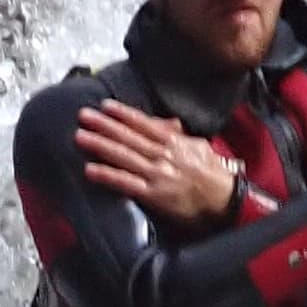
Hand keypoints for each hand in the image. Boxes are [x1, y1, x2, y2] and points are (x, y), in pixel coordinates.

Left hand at [77, 98, 243, 224]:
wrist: (226, 200)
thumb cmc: (213, 174)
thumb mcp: (199, 147)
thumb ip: (179, 136)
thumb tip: (167, 124)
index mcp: (174, 142)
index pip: (144, 124)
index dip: (123, 114)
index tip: (105, 106)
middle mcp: (163, 155)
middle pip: (129, 137)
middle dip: (104, 125)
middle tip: (83, 116)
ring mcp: (157, 175)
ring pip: (124, 156)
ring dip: (100, 146)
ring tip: (81, 137)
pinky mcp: (154, 195)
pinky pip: (126, 183)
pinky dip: (108, 175)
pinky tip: (90, 170)